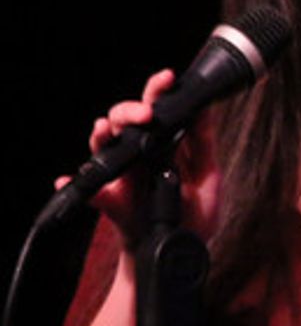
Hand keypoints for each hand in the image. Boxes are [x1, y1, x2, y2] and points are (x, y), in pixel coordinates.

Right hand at [58, 68, 220, 242]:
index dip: (158, 91)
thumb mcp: (208, 177)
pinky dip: (76, 184)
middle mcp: (139, 154)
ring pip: (103, 144)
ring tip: (105, 128)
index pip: (158, 110)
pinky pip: (88, 190)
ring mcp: (122, 175)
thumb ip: (204, 145)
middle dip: (130, 110)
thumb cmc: (195, 213)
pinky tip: (68, 179)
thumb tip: (204, 109)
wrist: (181, 248)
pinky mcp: (110, 200)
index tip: (167, 78)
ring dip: (102, 134)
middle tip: (146, 114)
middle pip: (124, 120)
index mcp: (164, 144)